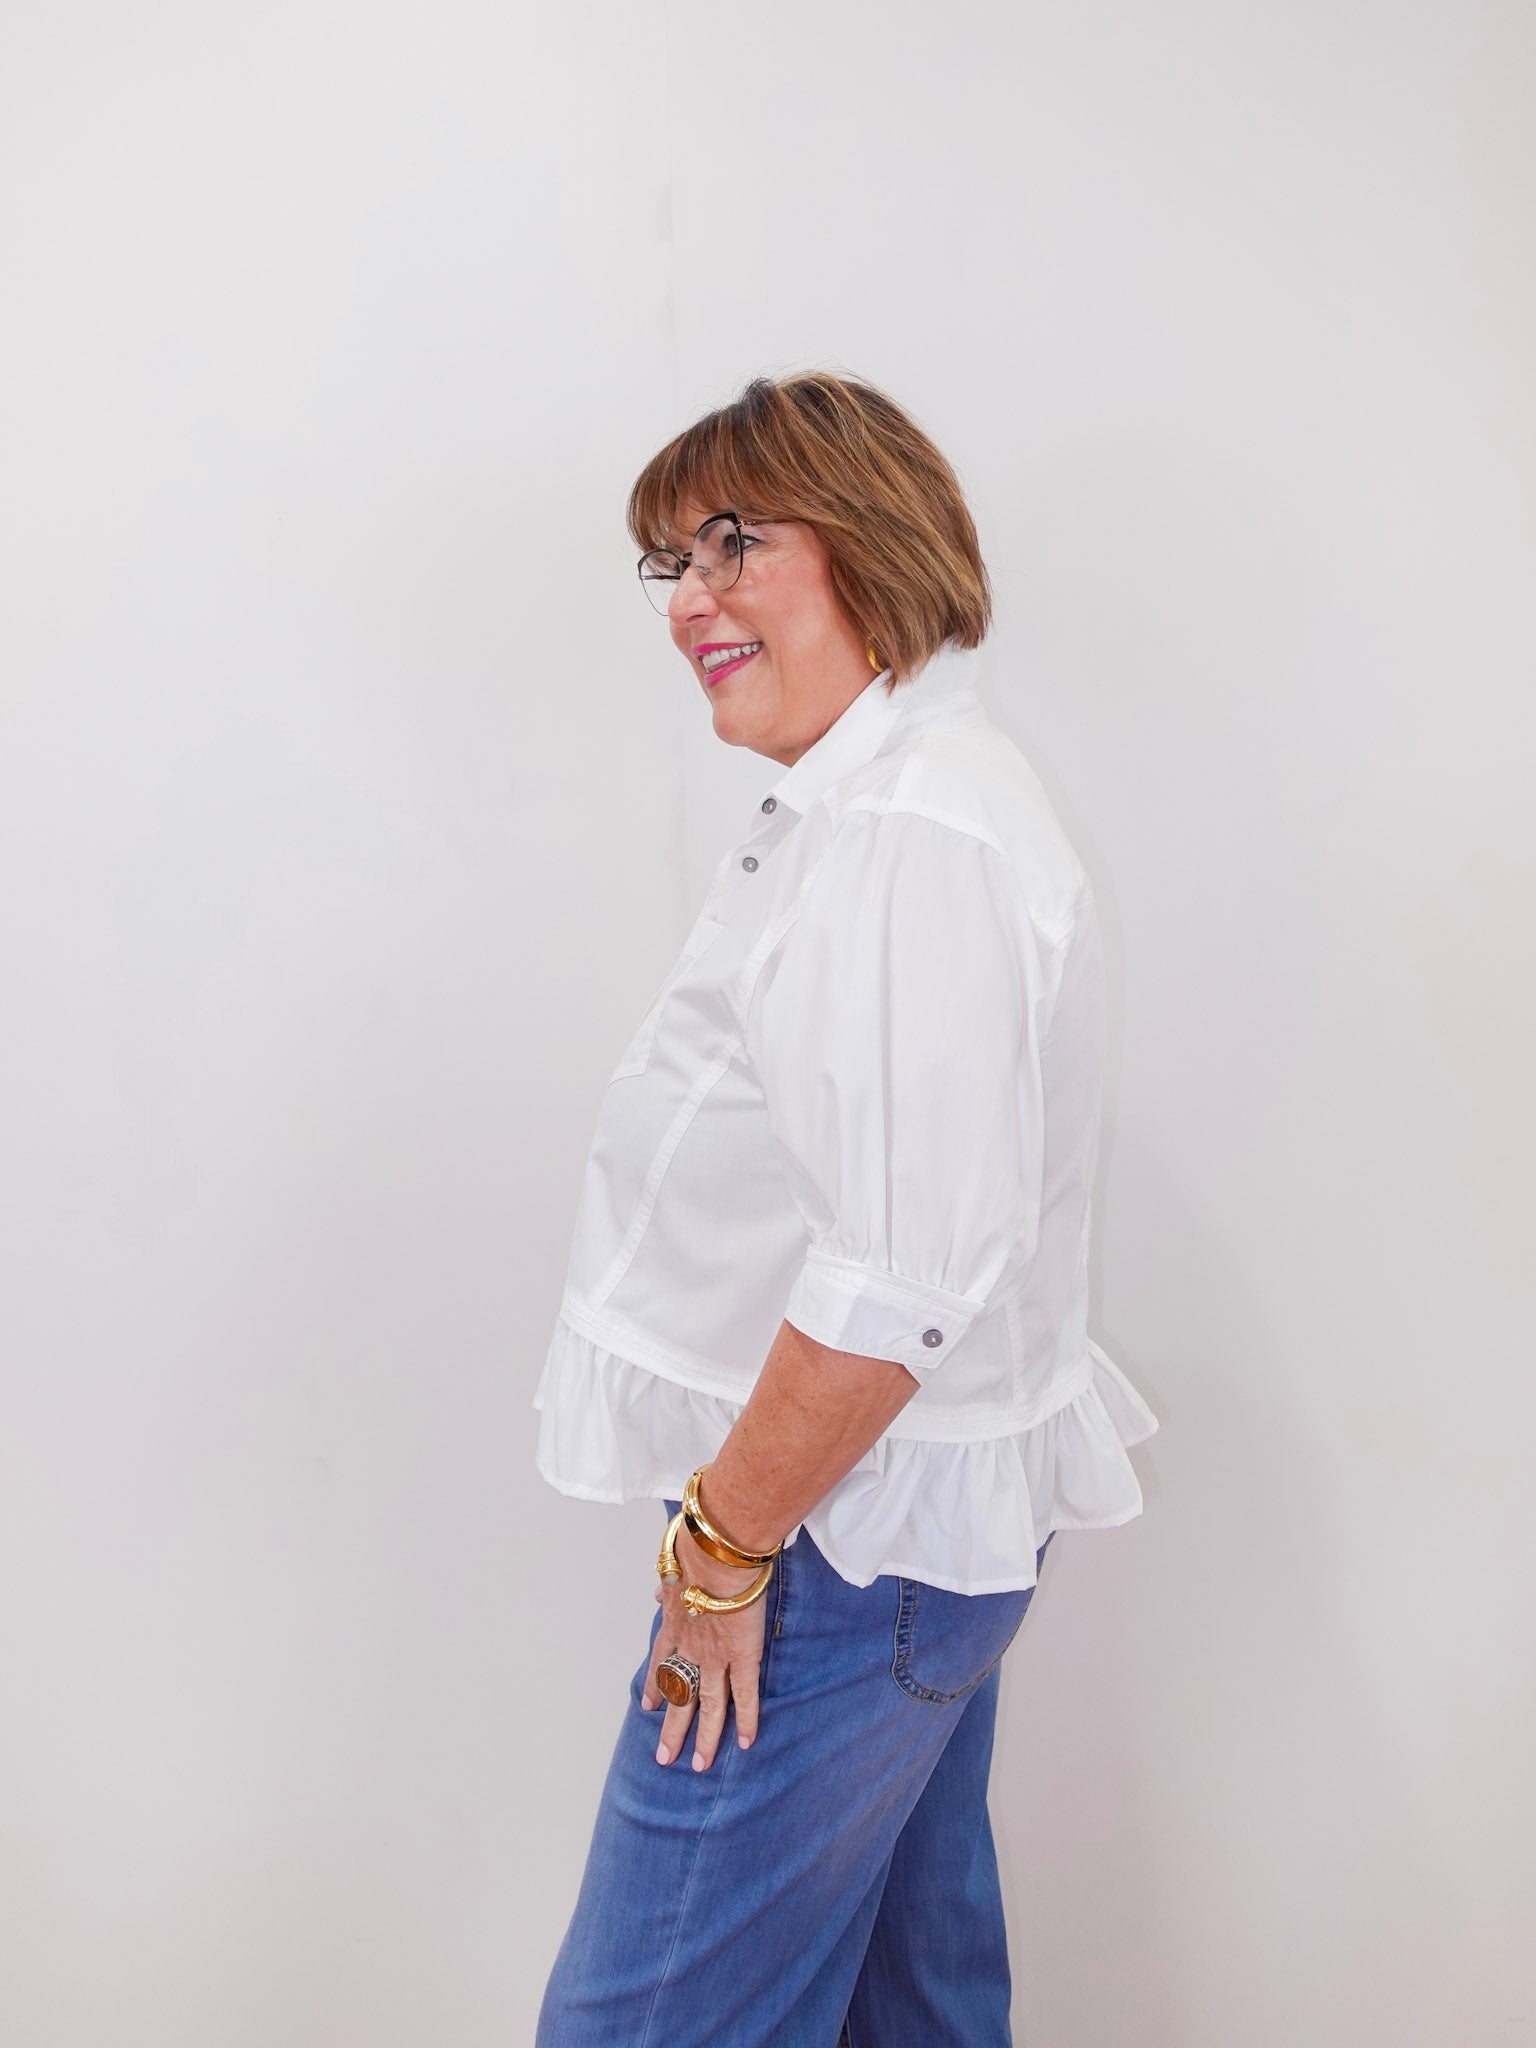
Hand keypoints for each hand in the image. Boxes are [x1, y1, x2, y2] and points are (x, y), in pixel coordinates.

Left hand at [641, 1522, 769, 1770]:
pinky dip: (746, 1720)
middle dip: (672, 1727)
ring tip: (699, 1765)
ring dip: (704, 1737)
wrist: (717, 1554)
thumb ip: (668, 1584)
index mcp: (674, 1625)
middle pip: (680, 1695)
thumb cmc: (696, 1551)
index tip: (649, 1706)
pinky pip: (745, 1695)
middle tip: (663, 1757)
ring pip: (710, 1705)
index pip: (661, 1663)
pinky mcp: (743, 1656)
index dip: (655, 1686)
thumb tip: (657, 1592)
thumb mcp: (673, 1568)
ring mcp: (716, 1656)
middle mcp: (691, 1648)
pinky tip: (747, 1742)